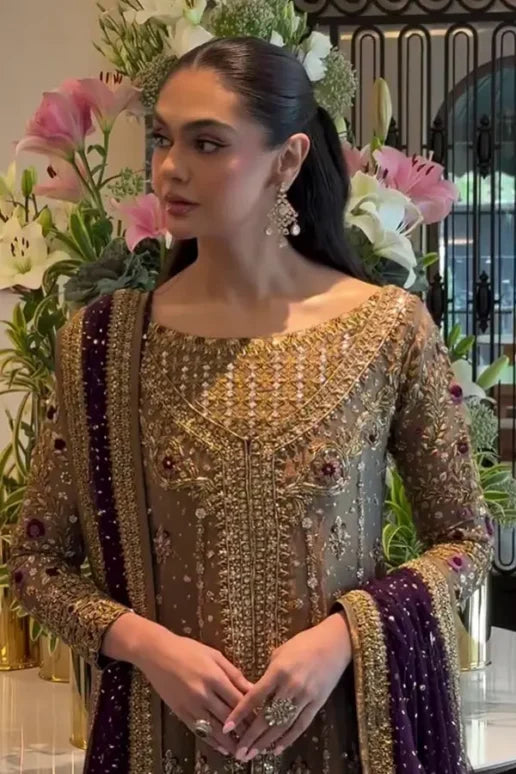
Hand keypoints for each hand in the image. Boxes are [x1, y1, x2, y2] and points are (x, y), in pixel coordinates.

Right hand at [134, 623, 253, 756]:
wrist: (157, 652)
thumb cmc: (187, 649)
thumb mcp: (214, 655)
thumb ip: (233, 673)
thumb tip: (251, 687)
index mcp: (214, 677)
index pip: (238, 700)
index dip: (251, 712)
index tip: (262, 720)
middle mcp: (203, 694)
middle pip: (228, 717)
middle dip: (243, 730)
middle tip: (255, 738)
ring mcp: (190, 705)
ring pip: (214, 728)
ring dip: (228, 741)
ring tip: (241, 750)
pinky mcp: (180, 712)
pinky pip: (198, 730)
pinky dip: (211, 740)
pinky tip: (221, 746)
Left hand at [222, 611, 351, 762]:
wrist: (334, 643)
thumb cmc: (303, 643)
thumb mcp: (280, 653)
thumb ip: (268, 674)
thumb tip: (256, 691)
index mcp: (278, 671)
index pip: (254, 697)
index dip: (240, 714)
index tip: (227, 727)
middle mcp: (291, 686)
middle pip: (267, 717)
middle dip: (251, 737)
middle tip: (239, 752)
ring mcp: (305, 697)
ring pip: (283, 725)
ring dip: (267, 743)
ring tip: (253, 755)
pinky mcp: (317, 703)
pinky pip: (300, 725)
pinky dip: (288, 739)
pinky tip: (276, 749)